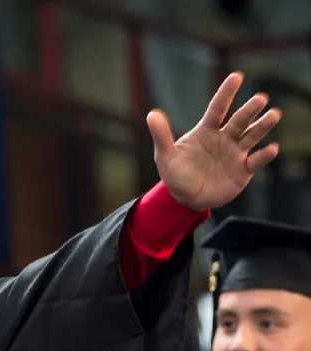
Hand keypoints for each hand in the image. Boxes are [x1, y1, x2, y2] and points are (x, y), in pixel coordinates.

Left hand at [148, 71, 281, 211]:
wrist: (186, 197)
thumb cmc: (175, 173)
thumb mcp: (165, 155)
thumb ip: (161, 135)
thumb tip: (152, 114)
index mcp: (206, 130)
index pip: (217, 108)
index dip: (226, 93)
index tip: (236, 76)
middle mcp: (224, 138)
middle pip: (239, 121)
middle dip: (249, 110)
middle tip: (260, 99)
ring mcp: (236, 153)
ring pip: (252, 136)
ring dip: (263, 126)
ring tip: (274, 114)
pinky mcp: (244, 170)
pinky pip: (256, 161)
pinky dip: (264, 155)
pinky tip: (272, 148)